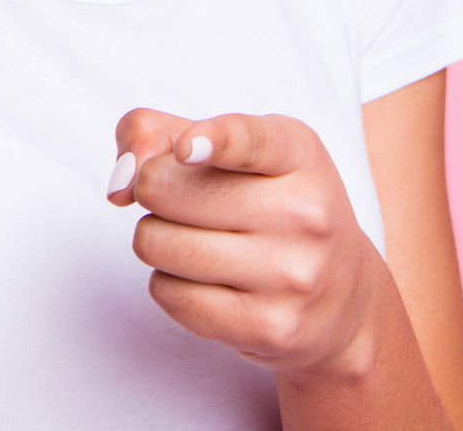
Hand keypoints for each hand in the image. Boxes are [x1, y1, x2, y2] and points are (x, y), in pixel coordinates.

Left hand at [106, 108, 388, 381]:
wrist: (343, 298)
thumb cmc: (274, 208)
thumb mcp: (238, 153)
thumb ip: (163, 133)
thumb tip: (120, 183)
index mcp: (299, 154)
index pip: (253, 141)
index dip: (214, 141)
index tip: (187, 147)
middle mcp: (305, 213)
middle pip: (167, 189)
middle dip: (153, 192)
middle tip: (183, 203)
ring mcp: (291, 275)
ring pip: (159, 245)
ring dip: (157, 241)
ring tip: (198, 241)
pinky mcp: (271, 328)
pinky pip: (170, 296)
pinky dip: (169, 285)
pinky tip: (204, 281)